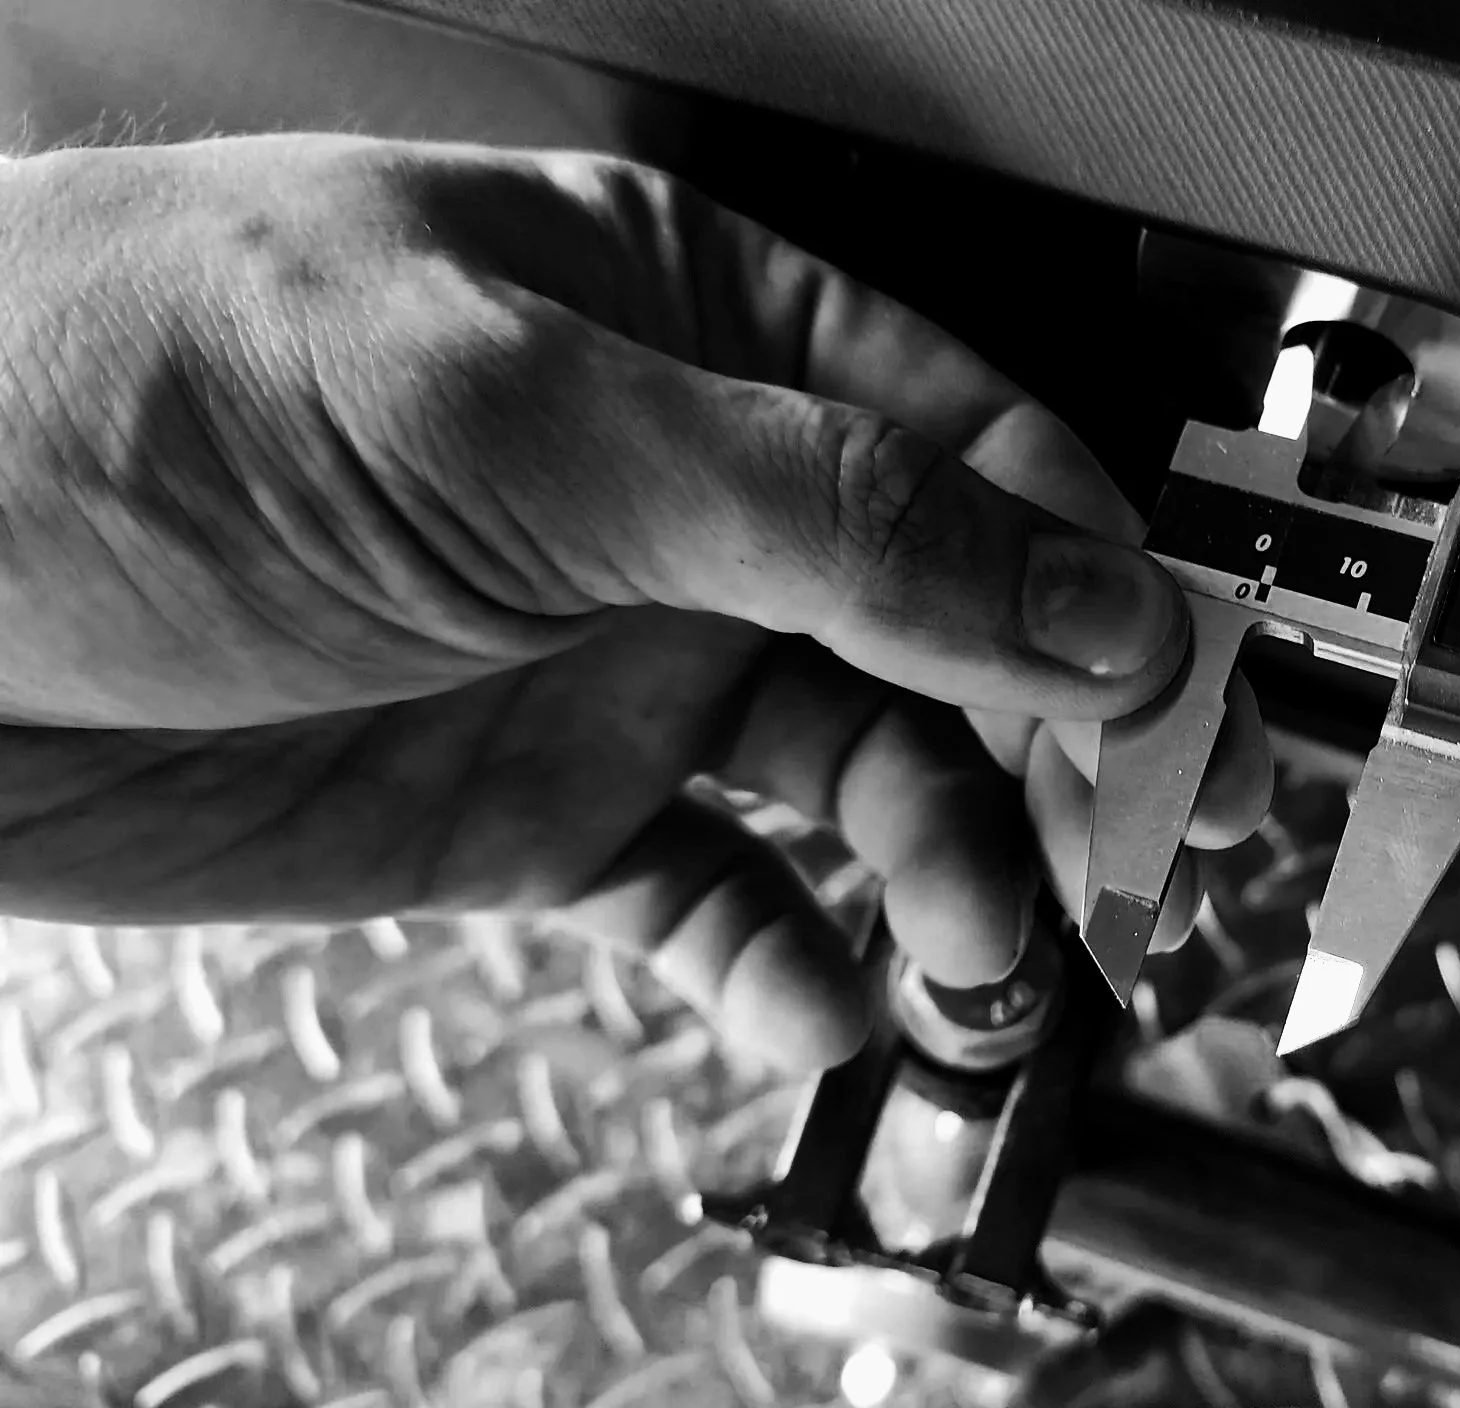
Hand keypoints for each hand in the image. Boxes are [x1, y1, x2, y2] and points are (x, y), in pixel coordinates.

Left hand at [0, 135, 1269, 1070]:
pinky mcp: (542, 814)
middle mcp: (687, 496)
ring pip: (864, 782)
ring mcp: (622, 658)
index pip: (983, 453)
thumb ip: (825, 512)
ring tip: (969, 960)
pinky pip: (719, 897)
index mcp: (704, 328)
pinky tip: (818, 1003)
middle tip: (1119, 877)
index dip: (1102, 589)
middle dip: (1057, 759)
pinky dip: (788, 964)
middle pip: (957, 633)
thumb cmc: (113, 390)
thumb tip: (1084, 595)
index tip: (1178, 714)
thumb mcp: (513, 417)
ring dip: (944, 881)